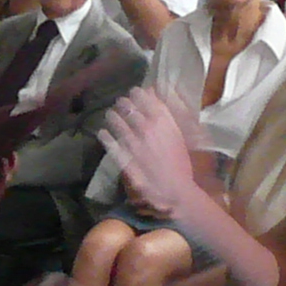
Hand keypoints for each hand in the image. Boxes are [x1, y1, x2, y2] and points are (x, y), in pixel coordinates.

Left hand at [98, 86, 199, 219]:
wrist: (176, 192)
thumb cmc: (181, 164)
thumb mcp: (178, 136)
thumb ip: (166, 117)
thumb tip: (154, 97)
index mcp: (163, 121)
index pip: (142, 95)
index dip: (136, 93)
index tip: (134, 95)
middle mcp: (146, 128)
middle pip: (126, 105)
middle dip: (122, 103)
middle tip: (122, 106)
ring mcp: (133, 142)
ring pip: (114, 119)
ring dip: (112, 116)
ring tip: (112, 117)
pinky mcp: (122, 157)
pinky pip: (108, 140)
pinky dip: (104, 134)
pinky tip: (104, 133)